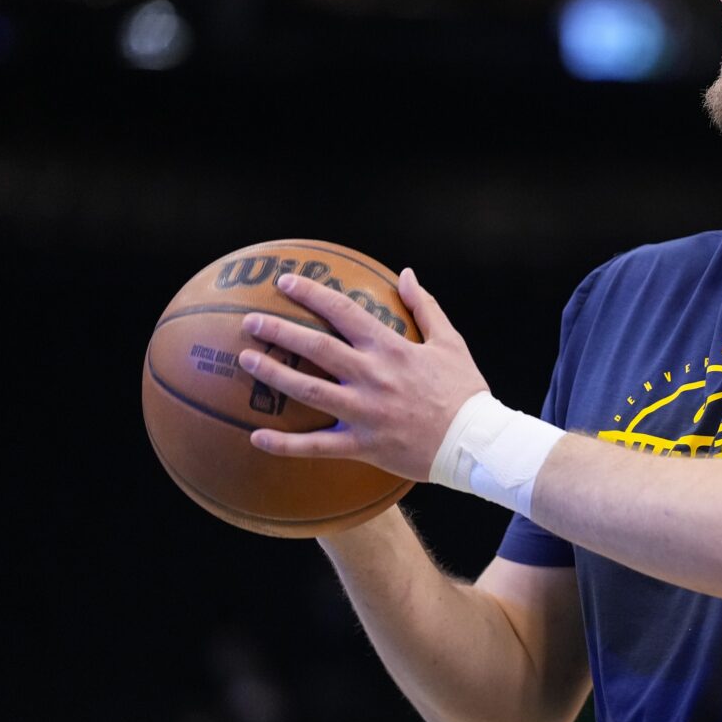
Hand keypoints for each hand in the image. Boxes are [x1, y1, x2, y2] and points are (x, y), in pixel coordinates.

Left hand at [238, 268, 488, 482]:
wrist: (475, 442)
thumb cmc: (465, 390)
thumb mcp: (450, 342)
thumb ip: (425, 306)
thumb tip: (407, 274)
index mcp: (391, 349)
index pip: (344, 312)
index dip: (312, 294)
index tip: (286, 282)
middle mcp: (372, 377)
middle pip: (316, 348)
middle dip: (279, 330)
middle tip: (251, 321)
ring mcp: (364, 413)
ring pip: (308, 391)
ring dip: (273, 374)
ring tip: (245, 360)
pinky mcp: (363, 445)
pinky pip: (316, 447)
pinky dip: (284, 444)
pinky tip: (256, 437)